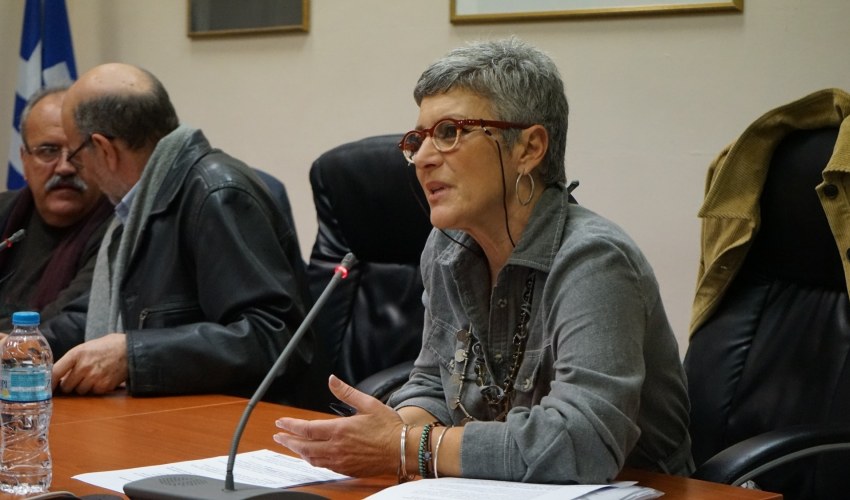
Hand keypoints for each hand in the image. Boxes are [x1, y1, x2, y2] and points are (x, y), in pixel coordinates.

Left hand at [52, 333, 127, 393]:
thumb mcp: (87, 347)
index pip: (55, 372)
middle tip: (78, 379)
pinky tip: (103, 378)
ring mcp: (94, 377)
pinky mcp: (104, 385)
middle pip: (67, 386)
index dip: (50, 383)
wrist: (131, 349)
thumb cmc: (108, 346)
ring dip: (84, 387)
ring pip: (80, 391)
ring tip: (93, 376)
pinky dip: (97, 388)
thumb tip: (60, 376)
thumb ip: (73, 360)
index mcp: (77, 354)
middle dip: (70, 384)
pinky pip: (94, 392)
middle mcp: (83, 366)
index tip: (48, 387)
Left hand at [274, 375, 403, 476]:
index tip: (281, 423)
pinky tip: (312, 457)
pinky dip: (312, 460)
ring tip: (292, 445)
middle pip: (304, 446)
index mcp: (340, 430)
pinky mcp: (347, 469)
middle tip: (278, 436)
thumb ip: (346, 392)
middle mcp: (337, 447)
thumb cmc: (389, 428)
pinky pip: (323, 466)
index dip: (291, 425)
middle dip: (288, 440)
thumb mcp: (368, 403)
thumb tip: (332, 380)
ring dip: (299, 451)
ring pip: (312, 458)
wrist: (403, 450)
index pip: (307, 428)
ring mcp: (341, 460)